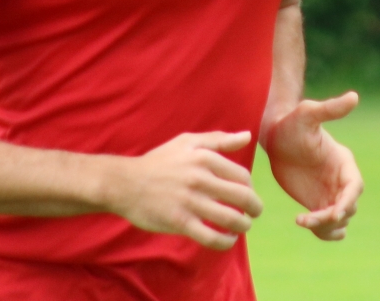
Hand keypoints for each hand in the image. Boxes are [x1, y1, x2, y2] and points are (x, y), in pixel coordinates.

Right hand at [109, 132, 263, 250]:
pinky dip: (226, 242)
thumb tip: (247, 136)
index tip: (246, 195)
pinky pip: (211, 237)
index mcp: (205, 158)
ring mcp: (190, 202)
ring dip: (243, 226)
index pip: (242, 176)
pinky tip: (228, 240)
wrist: (125, 183)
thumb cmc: (159, 161)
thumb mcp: (187, 142)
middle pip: (243, 197)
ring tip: (242, 227)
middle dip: (255, 208)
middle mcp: (200, 179)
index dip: (250, 188)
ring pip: (231, 219)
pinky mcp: (180, 222)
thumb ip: (219, 140)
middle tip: (254, 214)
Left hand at [262, 92, 362, 239]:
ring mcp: (329, 193)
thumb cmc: (292, 121)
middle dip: (332, 216)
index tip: (332, 212)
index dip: (347, 202)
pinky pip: (326, 225)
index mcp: (344, 162)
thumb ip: (330, 109)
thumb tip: (354, 96)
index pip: (354, 188)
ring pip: (338, 220)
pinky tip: (304, 224)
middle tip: (307, 218)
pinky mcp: (316, 202)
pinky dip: (323, 231)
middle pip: (348, 208)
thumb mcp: (309, 114)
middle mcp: (340, 180)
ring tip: (302, 221)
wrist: (276, 135)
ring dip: (326, 227)